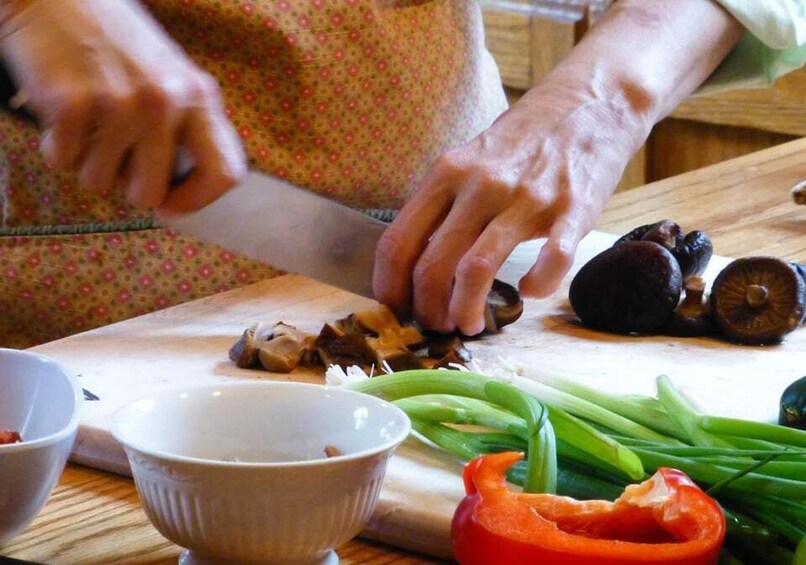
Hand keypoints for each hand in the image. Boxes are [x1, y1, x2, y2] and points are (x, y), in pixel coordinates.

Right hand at [0, 0, 244, 214]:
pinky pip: (62, 162)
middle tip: (112, 152)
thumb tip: (185, 192)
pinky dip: (55, 146)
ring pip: (99, 182)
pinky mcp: (73, 104)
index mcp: (199, 96)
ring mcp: (120, 104)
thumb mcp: (170, 75)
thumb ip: (186, 126)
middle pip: (149, 194)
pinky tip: (60, 111)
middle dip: (124, 184)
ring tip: (87, 120)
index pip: (225, 173)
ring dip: (86, 161)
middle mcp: (166, 102)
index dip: (197, 200)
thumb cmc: (114, 41)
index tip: (170, 205)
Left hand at [372, 0, 740, 335]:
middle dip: (427, 310)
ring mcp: (525, 198)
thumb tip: (413, 260)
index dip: (389, 287)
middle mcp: (480, 185)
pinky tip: (529, 291)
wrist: (591, 103)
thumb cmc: (524, 140)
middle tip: (437, 325)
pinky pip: (550, 262)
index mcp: (447, 173)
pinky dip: (536, 287)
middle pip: (431, 265)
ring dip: (466, 311)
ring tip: (471, 325)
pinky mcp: (571, 210)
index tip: (396, 309)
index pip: (398, 241)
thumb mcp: (469, 159)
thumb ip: (442, 202)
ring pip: (476, 270)